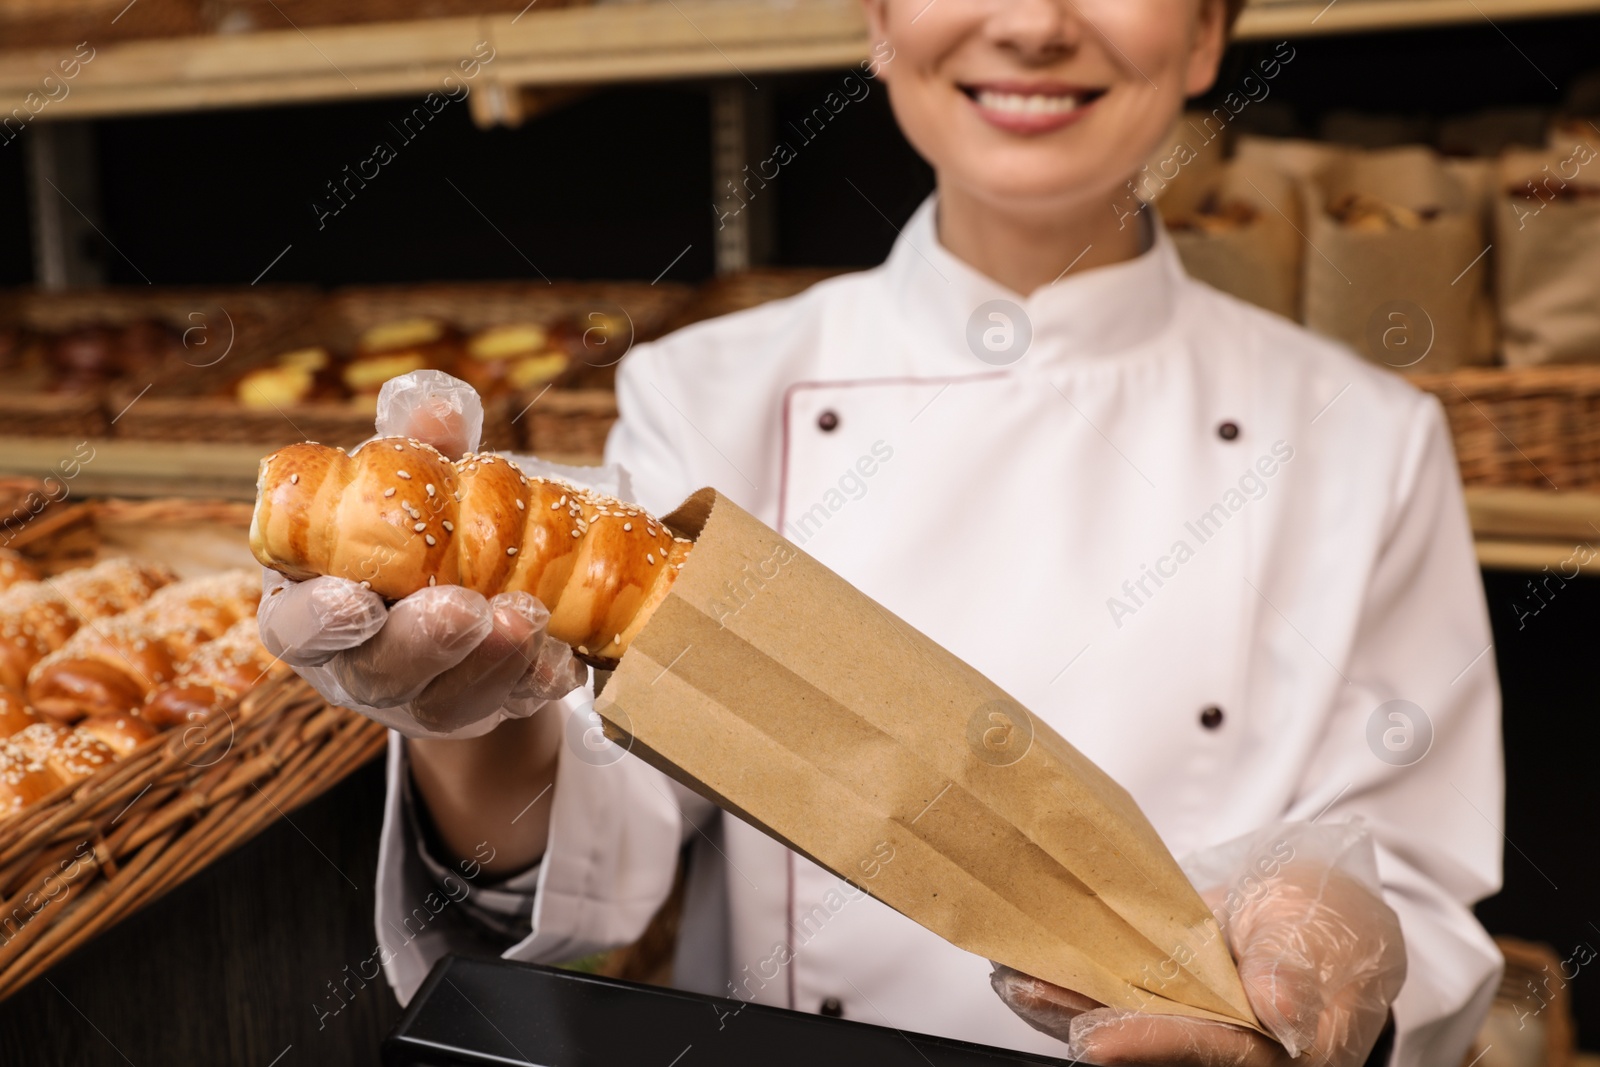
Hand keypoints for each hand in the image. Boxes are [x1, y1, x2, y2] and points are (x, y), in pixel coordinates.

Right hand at [256, 370, 585, 738]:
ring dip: (491, 665)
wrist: (472, 599)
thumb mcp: (413, 485)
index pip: (294, 627)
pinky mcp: (483, 714)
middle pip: (377, 673)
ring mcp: (421, 700)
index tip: (357, 600)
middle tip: (467, 609)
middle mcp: (359, 667)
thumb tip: (438, 402)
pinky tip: (563, 658)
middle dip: (424, 645)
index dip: (319, 620)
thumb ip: (417, 446)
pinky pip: (510, 709)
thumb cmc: (418, 533)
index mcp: (314, 609)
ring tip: (529, 618)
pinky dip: (537, 684)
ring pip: (447, 703)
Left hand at [991, 827, 1405, 1066]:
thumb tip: (1281, 1012)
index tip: (1097, 1038)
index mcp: (1283, 1047)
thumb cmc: (1327, 925)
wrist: (1322, 921)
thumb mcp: (1321, 931)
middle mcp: (1232, 1052)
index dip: (1152, 1043)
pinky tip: (1028, 970)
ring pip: (1125, 1024)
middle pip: (1153, 1046)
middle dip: (1085, 1022)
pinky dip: (1073, 985)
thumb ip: (1294, 968)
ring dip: (1064, 1002)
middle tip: (1029, 993)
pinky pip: (1117, 1000)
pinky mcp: (1169, 1009)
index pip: (1211, 1050)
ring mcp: (1196, 1032)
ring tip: (1013, 977)